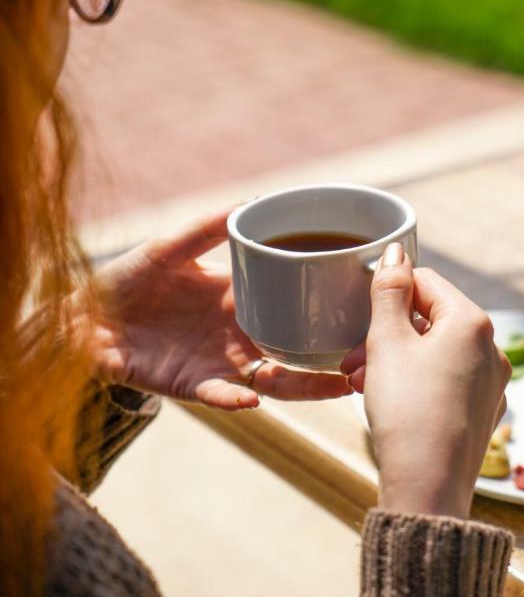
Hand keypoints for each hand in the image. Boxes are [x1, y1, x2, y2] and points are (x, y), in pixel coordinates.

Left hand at [90, 208, 350, 410]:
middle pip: (295, 349)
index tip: (360, 299)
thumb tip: (253, 201)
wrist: (80, 318)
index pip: (290, 303)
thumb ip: (208, 227)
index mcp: (237, 299)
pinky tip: (254, 393)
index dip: (322, 304)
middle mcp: (236, 334)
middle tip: (370, 352)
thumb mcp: (170, 247)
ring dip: (305, 384)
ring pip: (273, 378)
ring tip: (337, 384)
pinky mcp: (189, 384)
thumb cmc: (126, 280)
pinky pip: (220, 394)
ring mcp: (217, 362)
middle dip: (332, 355)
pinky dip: (237, 395)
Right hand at [341, 244, 510, 518]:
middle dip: (386, 332)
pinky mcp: (482, 411)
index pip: (425, 282)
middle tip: (353, 357)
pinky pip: (444, 379)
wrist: (426, 488)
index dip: (387, 294)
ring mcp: (490, 383)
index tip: (360, 317)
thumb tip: (395, 252)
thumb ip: (388, 291)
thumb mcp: (386, 341)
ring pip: (434, 350)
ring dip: (395, 357)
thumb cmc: (406, 410)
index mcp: (472, 323)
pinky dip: (414, 380)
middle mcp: (491, 349)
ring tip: (361, 380)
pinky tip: (386, 398)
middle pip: (430, 318)